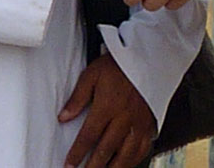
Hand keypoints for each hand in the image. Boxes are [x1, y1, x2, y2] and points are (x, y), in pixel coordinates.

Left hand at [59, 52, 154, 167]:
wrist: (147, 57)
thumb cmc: (119, 64)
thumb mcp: (92, 74)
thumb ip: (77, 97)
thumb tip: (63, 117)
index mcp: (107, 106)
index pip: (89, 136)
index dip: (77, 153)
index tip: (69, 165)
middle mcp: (124, 117)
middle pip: (106, 150)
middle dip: (93, 166)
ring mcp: (139, 122)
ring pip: (126, 154)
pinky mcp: (150, 123)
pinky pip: (143, 148)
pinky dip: (133, 160)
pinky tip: (126, 164)